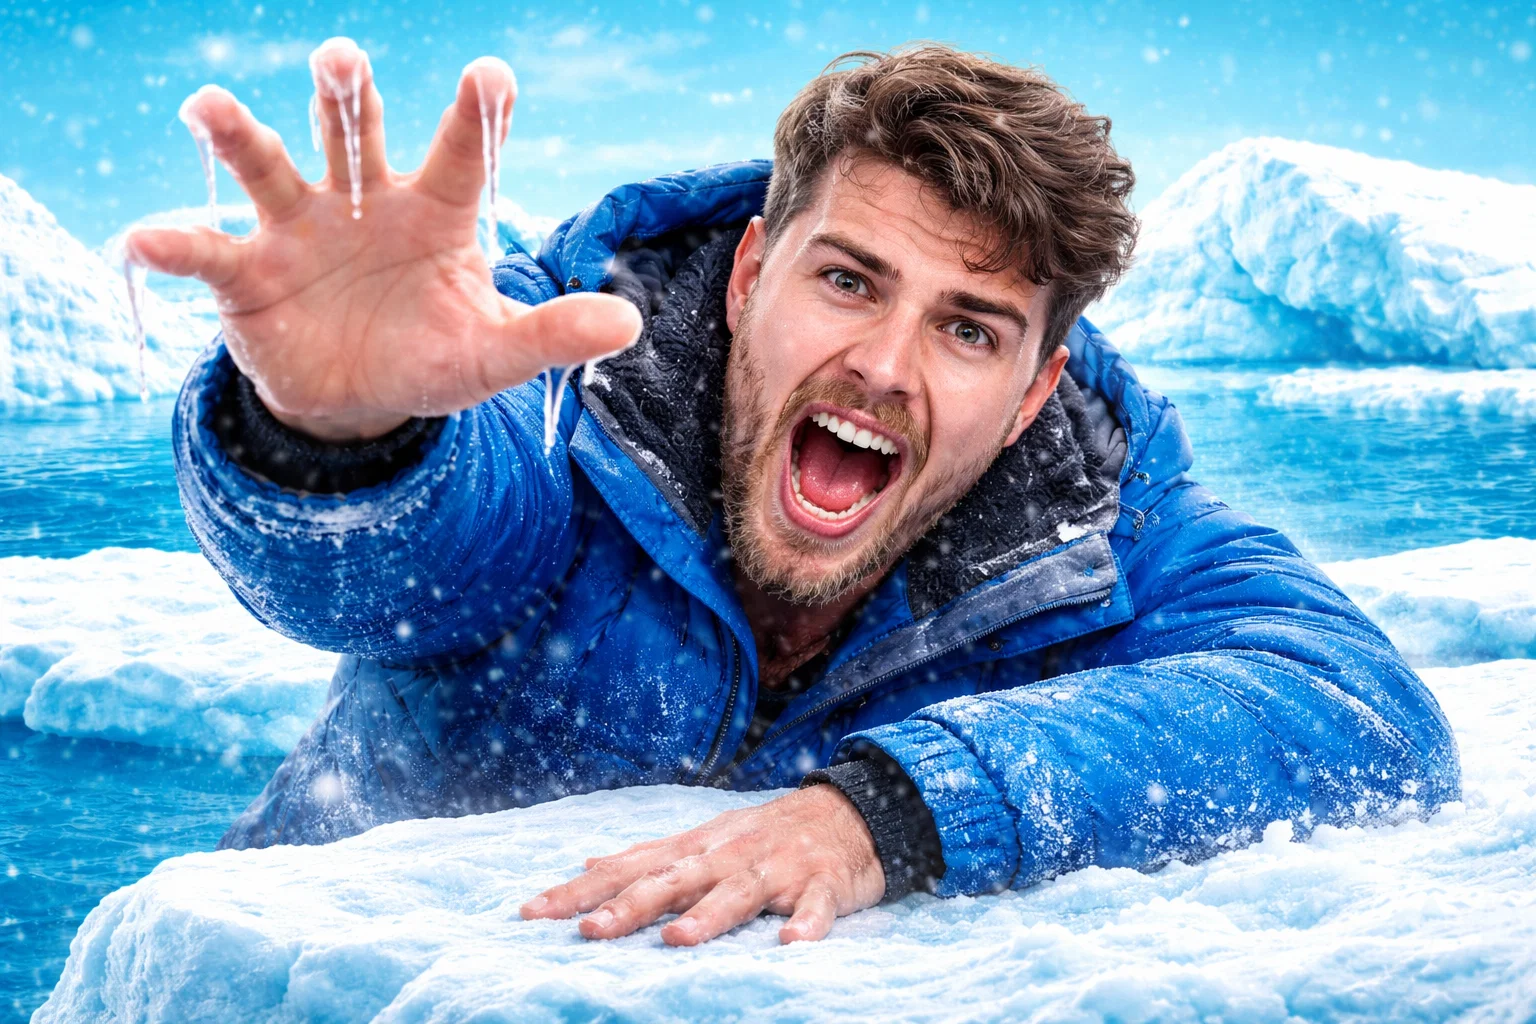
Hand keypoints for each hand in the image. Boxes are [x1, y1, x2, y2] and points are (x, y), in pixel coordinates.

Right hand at [126, 38, 640, 440]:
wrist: (359, 399)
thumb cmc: (433, 356)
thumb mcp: (493, 354)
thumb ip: (552, 334)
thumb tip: (629, 321)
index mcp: (437, 212)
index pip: (464, 155)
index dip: (477, 116)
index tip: (492, 74)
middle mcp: (365, 201)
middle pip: (353, 132)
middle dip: (345, 94)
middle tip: (339, 60)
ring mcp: (300, 229)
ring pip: (268, 165)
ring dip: (239, 134)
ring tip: (211, 105)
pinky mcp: (246, 274)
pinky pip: (206, 251)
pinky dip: (174, 244)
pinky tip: (148, 240)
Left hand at [521, 785, 885, 945]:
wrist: (849, 813)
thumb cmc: (765, 835)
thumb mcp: (703, 839)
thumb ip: (649, 857)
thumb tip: (587, 864)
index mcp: (697, 849)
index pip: (628, 870)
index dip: (581, 892)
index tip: (533, 913)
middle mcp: (728, 856)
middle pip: (674, 881)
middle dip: (632, 906)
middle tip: (591, 931)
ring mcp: (777, 870)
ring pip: (739, 894)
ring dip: (709, 916)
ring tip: (678, 939)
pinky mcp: (822, 886)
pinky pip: (815, 908)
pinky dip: (806, 924)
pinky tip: (792, 943)